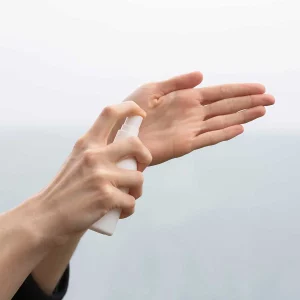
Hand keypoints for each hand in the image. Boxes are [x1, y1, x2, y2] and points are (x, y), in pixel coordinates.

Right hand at [29, 101, 151, 242]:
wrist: (46, 218)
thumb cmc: (66, 191)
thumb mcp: (78, 161)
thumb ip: (97, 152)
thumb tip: (127, 151)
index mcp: (87, 144)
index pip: (110, 113)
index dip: (130, 108)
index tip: (141, 114)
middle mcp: (94, 155)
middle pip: (136, 143)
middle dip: (146, 156)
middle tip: (140, 168)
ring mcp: (100, 175)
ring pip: (138, 178)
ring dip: (137, 191)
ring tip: (127, 197)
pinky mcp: (105, 197)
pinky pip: (131, 201)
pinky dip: (129, 209)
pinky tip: (119, 211)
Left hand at [115, 72, 274, 164]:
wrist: (119, 134)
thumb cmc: (131, 111)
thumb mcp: (153, 89)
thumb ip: (177, 82)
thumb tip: (201, 75)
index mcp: (185, 98)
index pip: (218, 93)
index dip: (238, 90)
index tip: (258, 87)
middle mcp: (192, 113)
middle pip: (226, 106)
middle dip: (248, 102)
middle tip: (271, 98)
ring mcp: (190, 129)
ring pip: (222, 121)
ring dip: (243, 115)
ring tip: (262, 110)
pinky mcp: (185, 144)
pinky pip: (209, 137)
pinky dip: (225, 133)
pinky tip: (240, 127)